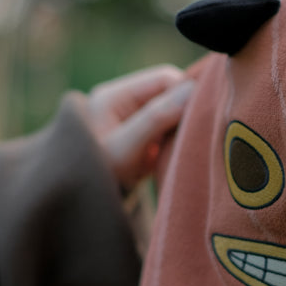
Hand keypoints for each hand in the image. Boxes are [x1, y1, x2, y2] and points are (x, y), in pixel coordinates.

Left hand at [86, 65, 193, 189]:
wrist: (83, 207)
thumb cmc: (99, 176)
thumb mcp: (125, 148)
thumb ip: (155, 118)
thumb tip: (192, 90)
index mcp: (114, 95)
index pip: (164, 78)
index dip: (187, 93)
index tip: (202, 117)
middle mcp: (124, 101)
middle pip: (171, 93)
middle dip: (188, 110)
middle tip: (199, 133)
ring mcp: (134, 119)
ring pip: (174, 111)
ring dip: (185, 126)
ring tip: (190, 145)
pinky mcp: (144, 137)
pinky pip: (171, 128)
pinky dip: (181, 138)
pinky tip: (183, 152)